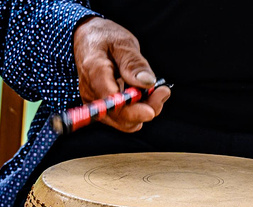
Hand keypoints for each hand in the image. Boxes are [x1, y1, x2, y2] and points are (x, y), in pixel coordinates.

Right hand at [73, 16, 170, 132]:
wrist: (88, 40)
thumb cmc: (105, 38)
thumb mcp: (123, 43)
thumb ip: (134, 63)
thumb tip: (147, 83)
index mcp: (94, 72)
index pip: (112, 102)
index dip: (133, 111)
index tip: (152, 110)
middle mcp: (91, 93)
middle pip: (120, 117)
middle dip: (146, 109)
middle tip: (163, 90)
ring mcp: (95, 103)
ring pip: (124, 121)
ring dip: (145, 110)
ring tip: (157, 91)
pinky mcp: (102, 107)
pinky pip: (122, 118)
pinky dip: (138, 110)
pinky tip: (145, 94)